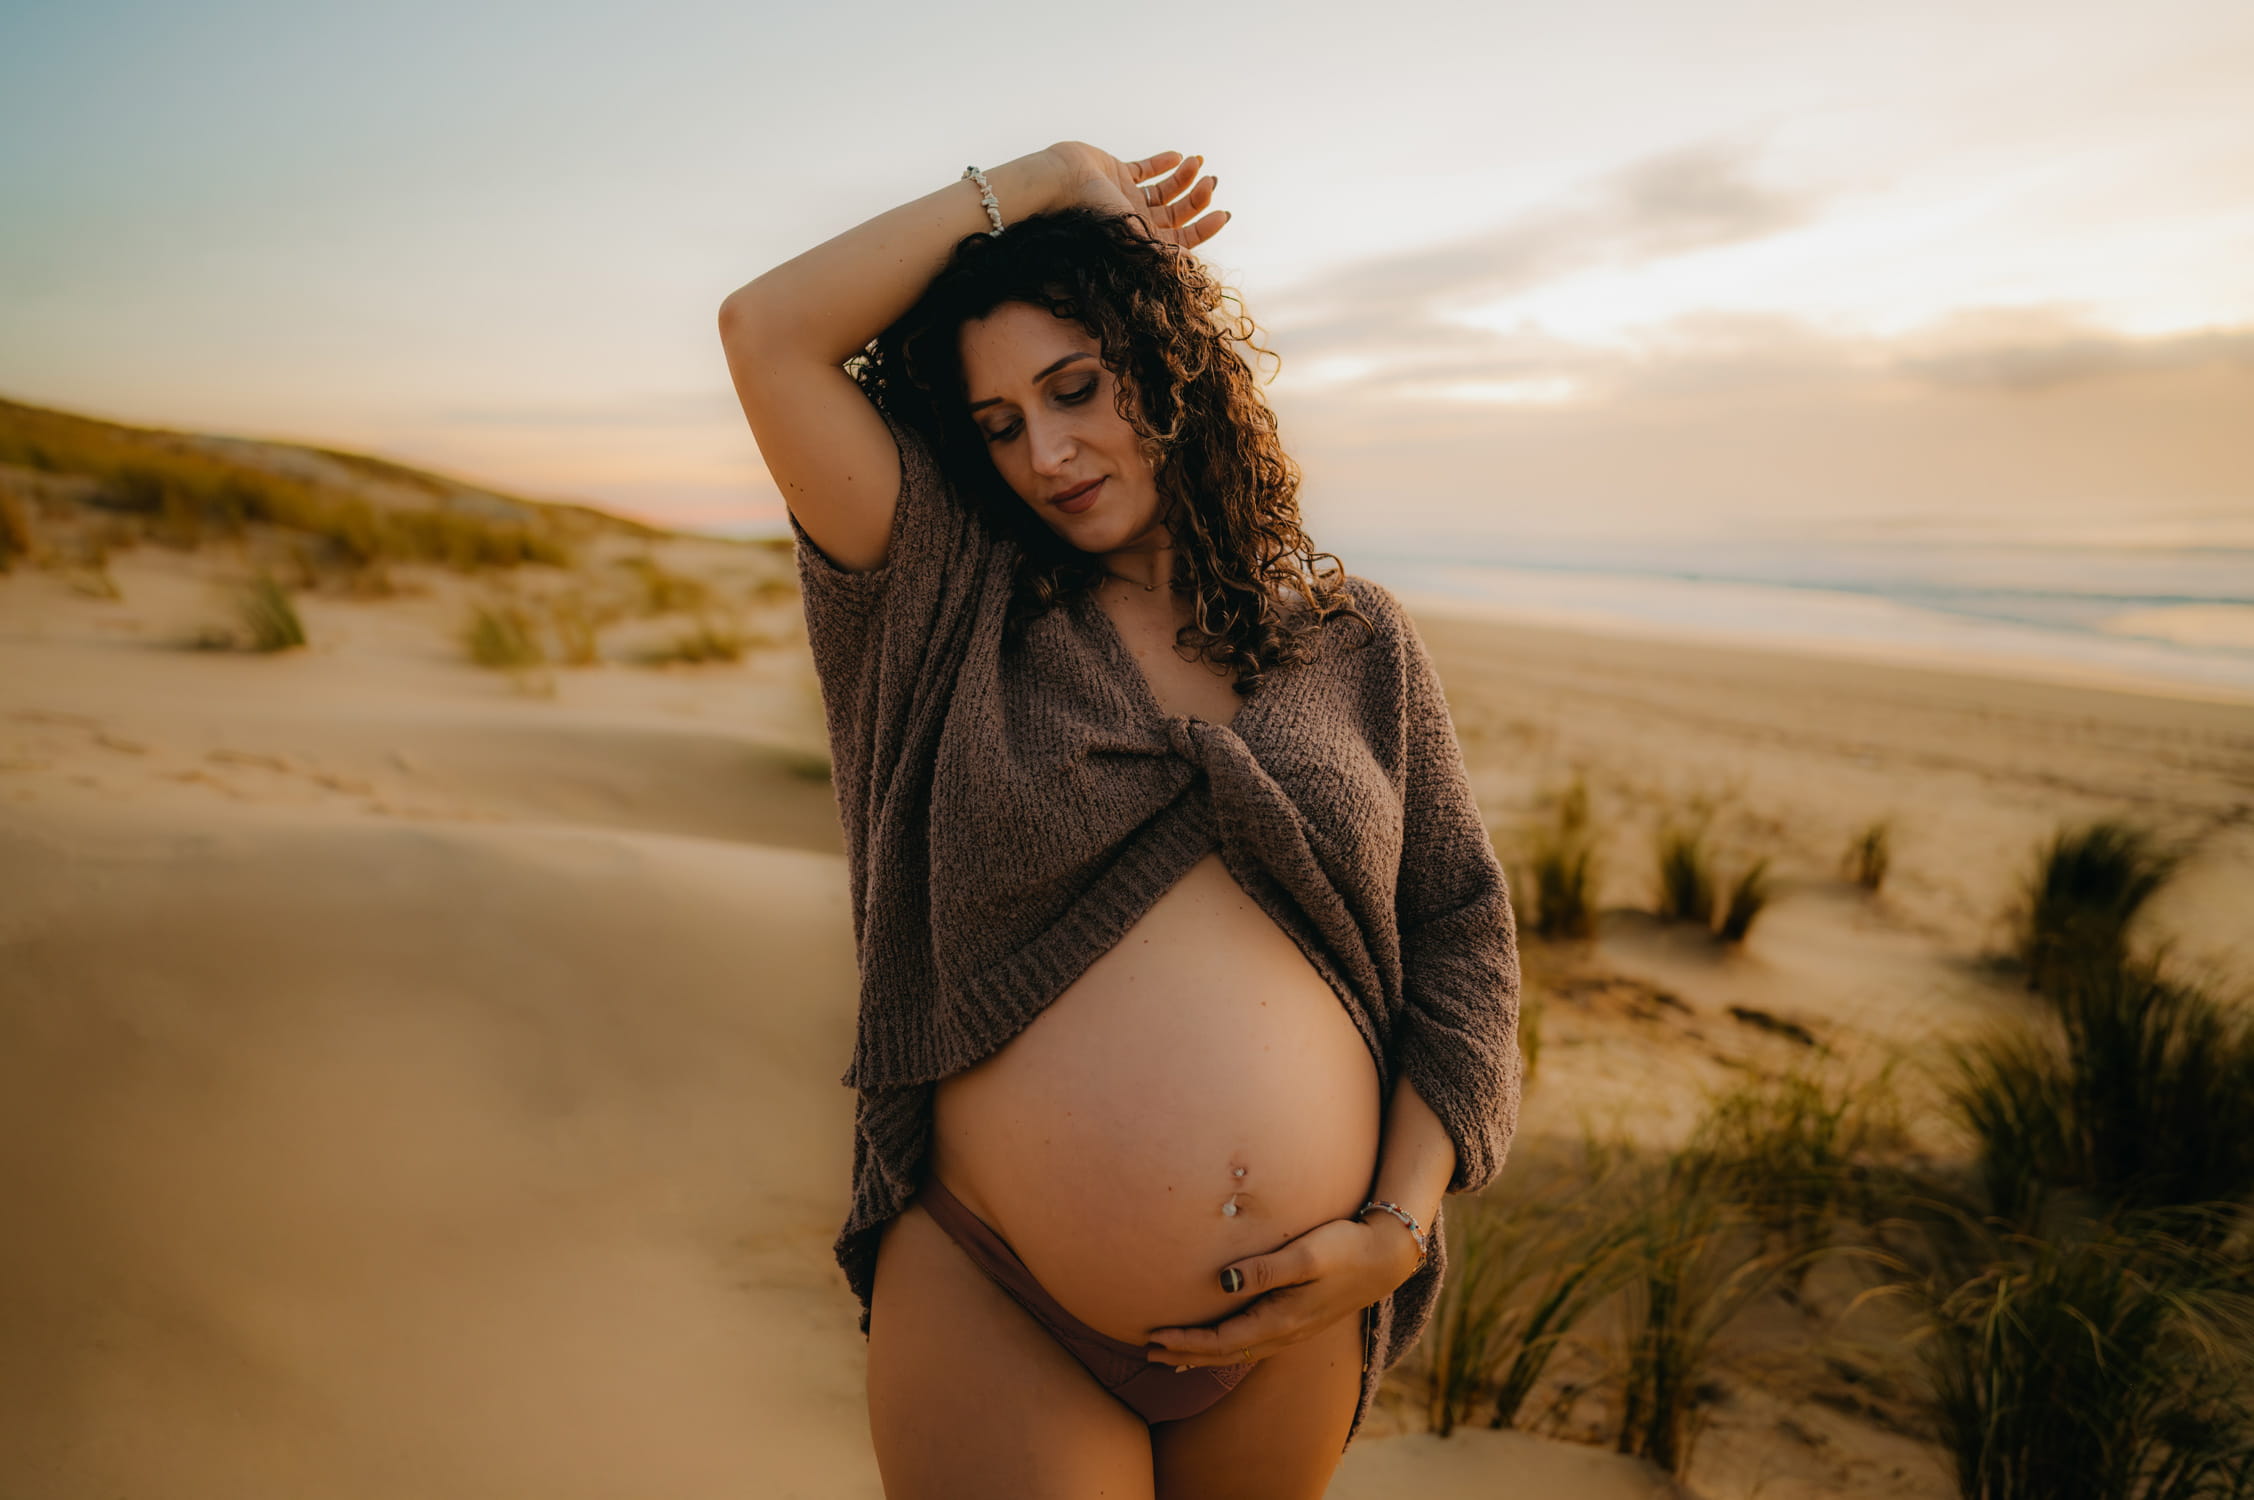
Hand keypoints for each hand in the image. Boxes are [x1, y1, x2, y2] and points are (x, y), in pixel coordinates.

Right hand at [1045, 140, 1229, 251]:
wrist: (1061, 183)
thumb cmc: (1093, 215)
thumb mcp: (1133, 238)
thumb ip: (1161, 251)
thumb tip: (1191, 265)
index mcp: (1142, 243)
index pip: (1182, 241)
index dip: (1205, 230)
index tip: (1223, 214)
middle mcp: (1136, 222)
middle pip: (1178, 213)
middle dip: (1198, 198)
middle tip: (1211, 181)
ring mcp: (1127, 197)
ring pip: (1166, 190)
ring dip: (1185, 177)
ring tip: (1196, 162)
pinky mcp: (1116, 173)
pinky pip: (1145, 169)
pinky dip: (1163, 163)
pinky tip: (1177, 157)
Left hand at [1143, 1214, 1421, 1368]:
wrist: (1385, 1258)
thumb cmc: (1344, 1248)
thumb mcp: (1305, 1254)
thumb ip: (1264, 1269)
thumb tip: (1221, 1281)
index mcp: (1281, 1320)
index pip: (1222, 1341)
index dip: (1186, 1342)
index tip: (1153, 1338)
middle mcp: (1284, 1333)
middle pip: (1225, 1354)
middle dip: (1186, 1354)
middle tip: (1147, 1352)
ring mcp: (1292, 1331)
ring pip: (1238, 1352)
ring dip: (1204, 1355)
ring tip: (1172, 1355)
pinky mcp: (1297, 1322)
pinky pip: (1253, 1344)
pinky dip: (1227, 1348)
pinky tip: (1219, 1342)